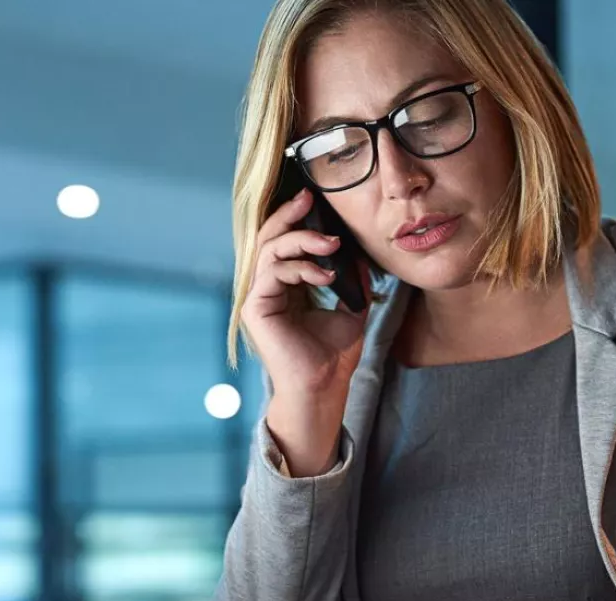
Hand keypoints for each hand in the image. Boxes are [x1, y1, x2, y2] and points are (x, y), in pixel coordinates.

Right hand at [241, 188, 367, 398]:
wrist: (324, 386)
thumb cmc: (333, 355)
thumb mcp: (351, 308)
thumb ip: (353, 281)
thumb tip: (360, 254)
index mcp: (285, 286)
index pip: (284, 242)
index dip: (297, 219)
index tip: (317, 201)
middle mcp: (267, 288)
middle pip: (269, 237)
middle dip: (290, 215)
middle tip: (310, 199)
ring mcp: (258, 297)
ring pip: (269, 249)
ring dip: (302, 240)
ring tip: (331, 244)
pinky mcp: (255, 308)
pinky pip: (272, 271)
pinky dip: (300, 267)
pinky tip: (326, 276)